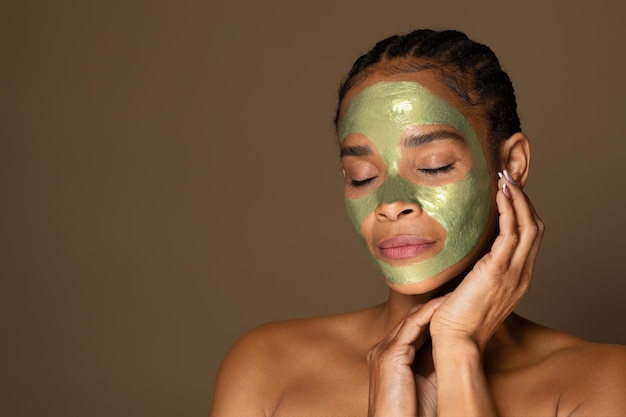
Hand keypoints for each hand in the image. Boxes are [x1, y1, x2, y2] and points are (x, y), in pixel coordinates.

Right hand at [367, 296, 446, 416]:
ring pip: (412, 318)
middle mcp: (381, 349)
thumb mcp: (426, 385)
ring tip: (456, 293)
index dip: (433, 314)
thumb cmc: (410, 416)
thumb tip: (453, 346)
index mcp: (386, 357)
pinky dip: (431, 314)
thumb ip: (433, 363)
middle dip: (435, 305)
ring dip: (435, 304)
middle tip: (458, 291)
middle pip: (411, 318)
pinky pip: (413, 327)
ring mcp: (382, 351)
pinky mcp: (389, 357)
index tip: (455, 304)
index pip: (411, 327)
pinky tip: (447, 306)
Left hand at [430, 172, 544, 348]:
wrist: (455, 341)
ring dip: (518, 199)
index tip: (509, 192)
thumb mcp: (472, 291)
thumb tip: (463, 254)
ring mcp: (513, 274)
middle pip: (535, 228)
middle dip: (524, 200)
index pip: (529, 239)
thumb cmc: (457, 319)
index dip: (523, 212)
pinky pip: (510, 234)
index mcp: (517, 279)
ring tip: (506, 180)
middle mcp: (521, 275)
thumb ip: (476, 272)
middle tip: (509, 178)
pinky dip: (508, 211)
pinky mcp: (497, 271)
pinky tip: (499, 196)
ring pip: (528, 227)